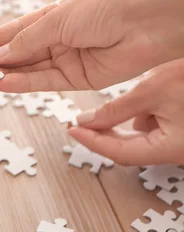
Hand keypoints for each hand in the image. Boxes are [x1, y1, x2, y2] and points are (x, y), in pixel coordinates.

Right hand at [0, 0, 183, 92]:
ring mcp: (68, 58)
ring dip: (4, 75)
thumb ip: (27, 40)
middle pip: (18, 53)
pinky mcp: (79, 78)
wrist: (147, 21)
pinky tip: (4, 84)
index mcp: (52, 16)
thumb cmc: (106, 7)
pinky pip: (46, 82)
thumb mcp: (57, 18)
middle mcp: (58, 38)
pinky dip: (24, 84)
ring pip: (28, 70)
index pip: (14, 31)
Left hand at [69, 58, 183, 165]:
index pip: (119, 153)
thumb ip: (115, 110)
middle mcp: (176, 151)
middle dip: (105, 133)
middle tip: (80, 121)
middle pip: (129, 149)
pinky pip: (158, 126)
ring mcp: (181, 142)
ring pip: (143, 135)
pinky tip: (148, 92)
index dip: (92, 143)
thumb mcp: (152, 90)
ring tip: (120, 99)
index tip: (72, 131)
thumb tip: (86, 122)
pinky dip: (146, 112)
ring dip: (127, 119)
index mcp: (169, 148)